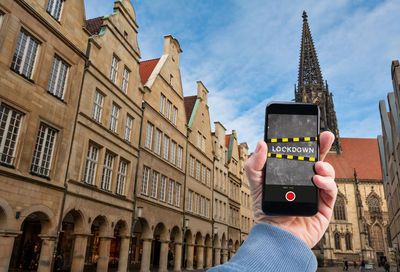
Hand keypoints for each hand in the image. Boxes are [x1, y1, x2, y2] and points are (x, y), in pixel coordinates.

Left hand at [244, 131, 335, 247]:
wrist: (275, 235)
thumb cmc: (266, 210)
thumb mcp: (256, 183)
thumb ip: (255, 164)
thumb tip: (261, 143)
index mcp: (291, 175)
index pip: (300, 155)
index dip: (306, 143)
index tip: (308, 131)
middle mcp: (305, 181)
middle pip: (317, 159)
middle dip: (322, 146)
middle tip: (325, 135)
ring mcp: (316, 193)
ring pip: (327, 173)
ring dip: (324, 166)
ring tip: (316, 166)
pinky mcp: (324, 205)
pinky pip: (331, 190)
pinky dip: (327, 182)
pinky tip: (317, 180)